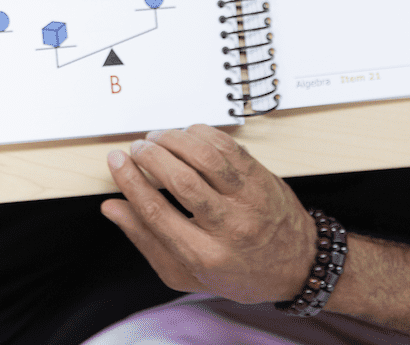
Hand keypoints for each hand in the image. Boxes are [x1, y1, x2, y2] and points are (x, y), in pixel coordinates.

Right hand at [101, 125, 316, 304]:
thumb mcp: (186, 274)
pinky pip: (228, 147)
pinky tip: (188, 136)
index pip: (156, 212)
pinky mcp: (262, 178)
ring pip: (205, 158)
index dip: (130, 181)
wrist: (297, 266)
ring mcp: (249, 201)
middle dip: (150, 157)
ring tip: (158, 138)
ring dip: (174, 140)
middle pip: (180, 180)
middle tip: (137, 148)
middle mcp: (228, 228)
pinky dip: (201, 134)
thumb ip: (145, 240)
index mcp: (204, 256)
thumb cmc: (239, 271)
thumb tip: (112, 208)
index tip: (117, 162)